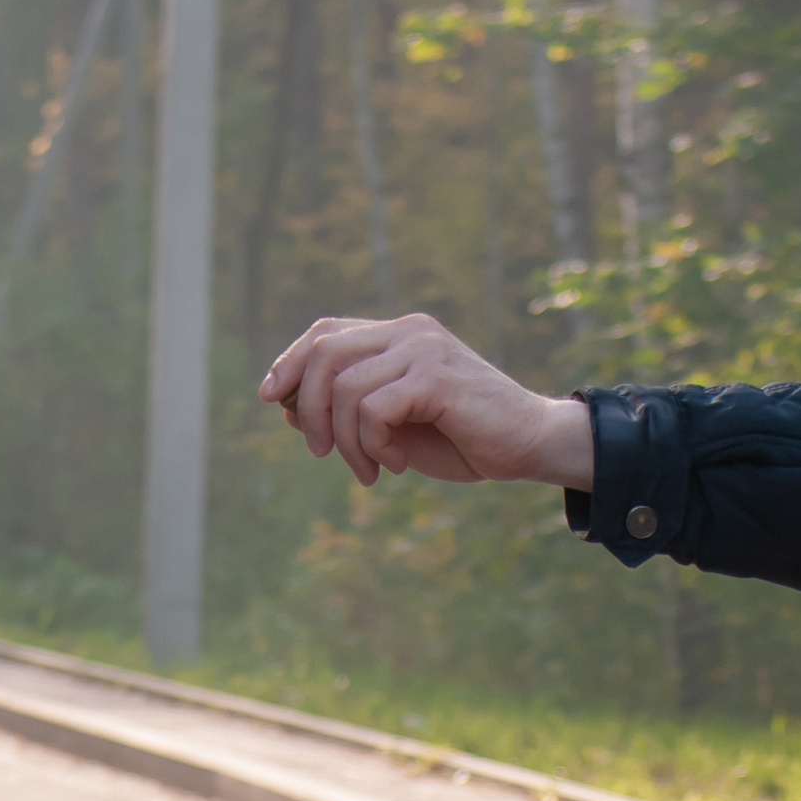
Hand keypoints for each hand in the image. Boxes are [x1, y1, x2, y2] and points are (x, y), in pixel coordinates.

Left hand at [259, 312, 594, 491]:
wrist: (529, 445)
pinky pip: (373, 410)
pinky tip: (395, 465)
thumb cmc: (464, 439)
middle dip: (309, 408)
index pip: (326, 332)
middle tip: (319, 453)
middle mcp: (409, 331)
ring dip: (346, 441)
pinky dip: (373, 444)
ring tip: (369, 470)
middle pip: (325, 354)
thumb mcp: (394, 427)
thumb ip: (348, 412)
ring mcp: (423, 349)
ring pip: (346, 388)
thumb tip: (289, 409)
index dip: (291, 361)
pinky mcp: (434, 377)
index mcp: (399, 334)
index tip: (271, 398)